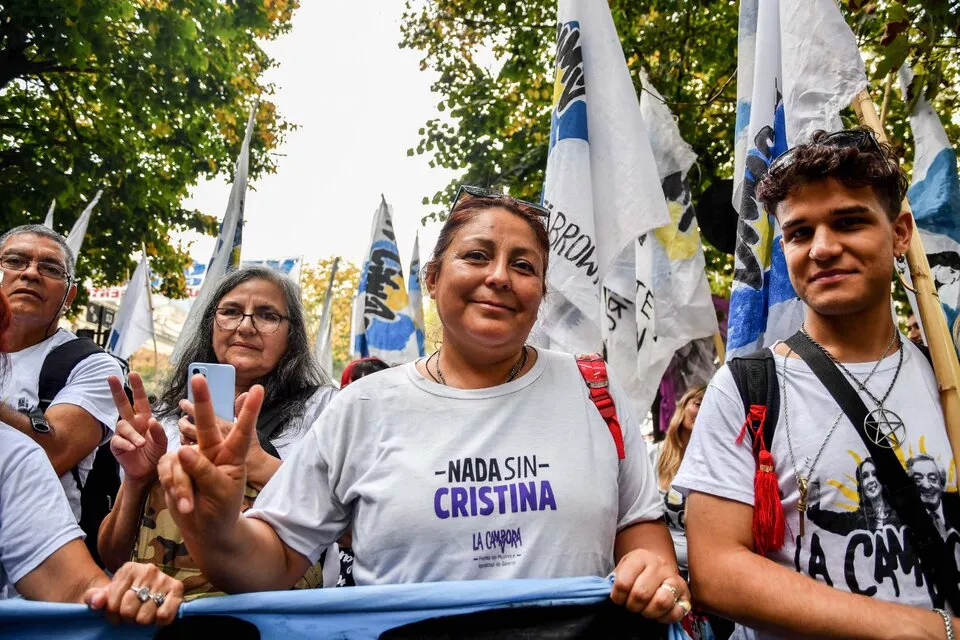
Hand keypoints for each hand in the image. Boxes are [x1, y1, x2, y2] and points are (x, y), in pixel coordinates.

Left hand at [84, 561, 182, 625]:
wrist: (140, 590)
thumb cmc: (120, 595)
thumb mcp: (103, 593)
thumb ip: (94, 596)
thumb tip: (97, 602)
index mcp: (129, 569)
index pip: (113, 604)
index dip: (112, 615)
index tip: (115, 613)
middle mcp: (148, 570)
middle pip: (128, 611)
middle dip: (127, 618)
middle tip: (131, 614)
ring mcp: (163, 579)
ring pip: (144, 617)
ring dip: (142, 621)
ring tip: (142, 614)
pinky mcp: (177, 588)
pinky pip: (164, 615)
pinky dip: (159, 621)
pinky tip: (155, 616)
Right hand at [108, 373, 166, 482]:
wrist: (147, 472)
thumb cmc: (155, 454)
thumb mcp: (162, 442)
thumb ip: (159, 431)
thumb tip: (152, 420)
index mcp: (145, 418)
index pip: (140, 400)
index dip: (137, 387)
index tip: (133, 373)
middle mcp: (132, 422)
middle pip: (122, 403)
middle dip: (116, 390)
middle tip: (111, 377)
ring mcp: (123, 433)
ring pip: (122, 426)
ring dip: (132, 434)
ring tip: (141, 444)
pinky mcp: (116, 445)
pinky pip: (118, 440)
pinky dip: (126, 444)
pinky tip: (133, 449)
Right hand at [157, 375, 262, 542]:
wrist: (206, 529)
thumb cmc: (222, 509)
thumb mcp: (221, 491)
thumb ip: (204, 470)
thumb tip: (182, 450)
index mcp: (232, 454)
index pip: (242, 430)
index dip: (249, 410)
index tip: (258, 389)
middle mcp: (213, 451)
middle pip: (207, 424)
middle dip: (203, 400)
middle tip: (199, 377)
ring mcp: (192, 458)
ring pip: (181, 459)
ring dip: (182, 484)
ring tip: (190, 505)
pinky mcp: (173, 466)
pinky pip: (168, 470)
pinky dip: (174, 488)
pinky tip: (183, 504)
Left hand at [610, 549, 689, 622]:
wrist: (657, 564)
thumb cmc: (635, 571)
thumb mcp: (622, 568)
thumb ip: (614, 580)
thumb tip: (604, 594)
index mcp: (640, 557)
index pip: (623, 583)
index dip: (617, 597)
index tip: (617, 599)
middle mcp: (659, 566)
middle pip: (641, 594)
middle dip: (632, 606)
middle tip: (630, 606)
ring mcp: (674, 579)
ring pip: (661, 602)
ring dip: (648, 612)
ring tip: (643, 610)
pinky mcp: (686, 594)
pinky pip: (676, 612)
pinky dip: (664, 618)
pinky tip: (656, 614)